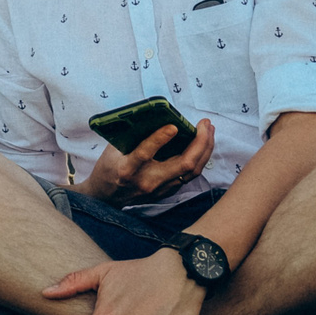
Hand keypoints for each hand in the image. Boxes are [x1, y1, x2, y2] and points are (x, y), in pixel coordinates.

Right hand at [85, 118, 214, 203]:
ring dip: (205, 149)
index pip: (144, 153)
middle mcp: (146, 181)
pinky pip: (190, 175)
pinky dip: (199, 158)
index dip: (159, 139)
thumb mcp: (113, 149)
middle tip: (205, 124)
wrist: (106, 197)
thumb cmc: (109, 167)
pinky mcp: (167, 192)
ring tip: (209, 131)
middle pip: (183, 164)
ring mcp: (160, 189)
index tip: (173, 126)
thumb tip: (154, 116)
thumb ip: (132, 135)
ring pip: (192, 171)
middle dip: (199, 142)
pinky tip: (203, 145)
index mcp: (127, 169)